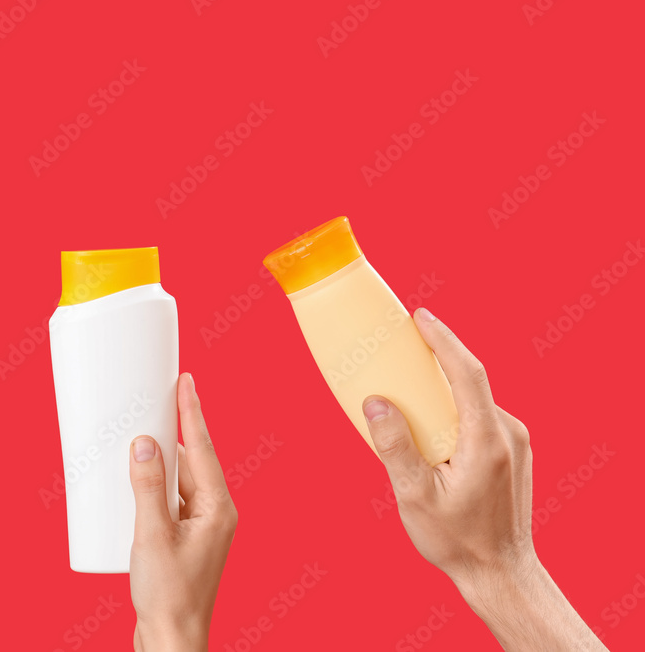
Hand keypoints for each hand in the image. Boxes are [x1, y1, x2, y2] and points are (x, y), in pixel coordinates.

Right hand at [129, 373, 237, 651]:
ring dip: (161, 459)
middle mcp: (214, 514)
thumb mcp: (152, 535)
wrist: (171, 641)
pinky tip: (136, 480)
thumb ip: (147, 486)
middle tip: (156, 397)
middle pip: (192, 460)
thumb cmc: (169, 596)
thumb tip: (144, 442)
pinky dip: (154, 484)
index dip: (192, 411)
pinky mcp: (184, 539)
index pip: (203, 448)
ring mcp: (200, 527)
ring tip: (139, 433)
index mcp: (217, 508)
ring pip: (179, 479)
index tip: (186, 379)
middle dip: (174, 430)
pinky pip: (170, 498)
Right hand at [363, 308, 605, 650]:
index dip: (443, 339)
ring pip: (474, 399)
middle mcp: (508, 434)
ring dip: (442, 388)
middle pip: (470, 380)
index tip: (420, 316)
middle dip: (436, 357)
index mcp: (486, 440)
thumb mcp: (414, 496)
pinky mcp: (512, 451)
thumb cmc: (455, 540)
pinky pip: (479, 415)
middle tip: (403, 342)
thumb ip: (394, 446)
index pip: (467, 372)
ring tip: (407, 389)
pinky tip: (429, 425)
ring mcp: (515, 442)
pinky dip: (453, 409)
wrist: (500, 573)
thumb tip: (375, 401)